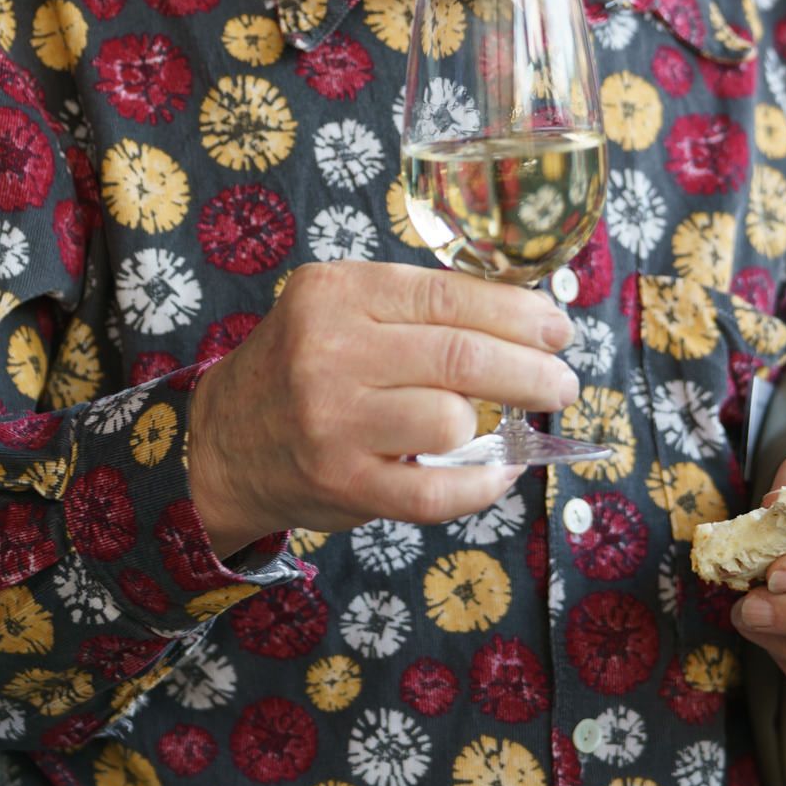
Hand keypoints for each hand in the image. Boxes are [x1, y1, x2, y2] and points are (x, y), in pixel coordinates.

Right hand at [188, 262, 576, 553]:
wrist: (223, 442)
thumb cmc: (304, 364)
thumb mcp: (342, 307)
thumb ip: (417, 306)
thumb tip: (525, 315)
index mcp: (337, 293)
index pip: (449, 295)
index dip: (518, 314)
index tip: (557, 328)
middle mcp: (329, 352)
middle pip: (460, 357)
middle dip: (531, 371)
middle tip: (563, 381)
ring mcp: (333, 422)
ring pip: (451, 421)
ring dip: (497, 424)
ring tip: (512, 422)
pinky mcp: (342, 484)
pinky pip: (436, 492)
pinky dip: (482, 485)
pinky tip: (500, 471)